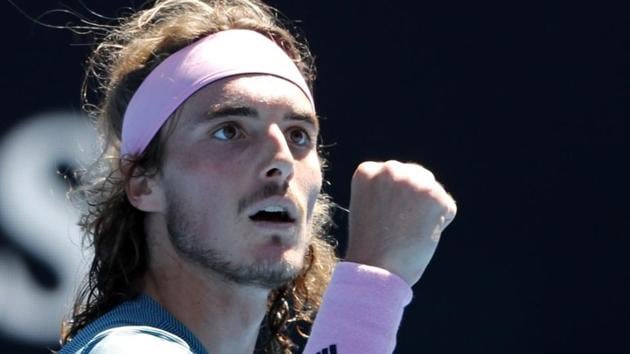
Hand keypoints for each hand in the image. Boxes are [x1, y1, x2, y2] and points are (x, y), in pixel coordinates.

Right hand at [345, 160, 456, 285]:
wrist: (376, 270)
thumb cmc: (371, 246)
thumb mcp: (368, 206)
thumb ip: (385, 190)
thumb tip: (415, 187)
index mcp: (367, 170)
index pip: (393, 175)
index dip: (393, 200)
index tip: (382, 217)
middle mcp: (390, 169)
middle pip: (416, 176)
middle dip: (414, 200)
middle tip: (399, 227)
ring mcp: (413, 181)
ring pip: (432, 191)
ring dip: (426, 212)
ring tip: (407, 232)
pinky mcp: (435, 197)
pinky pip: (447, 208)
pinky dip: (439, 224)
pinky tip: (420, 235)